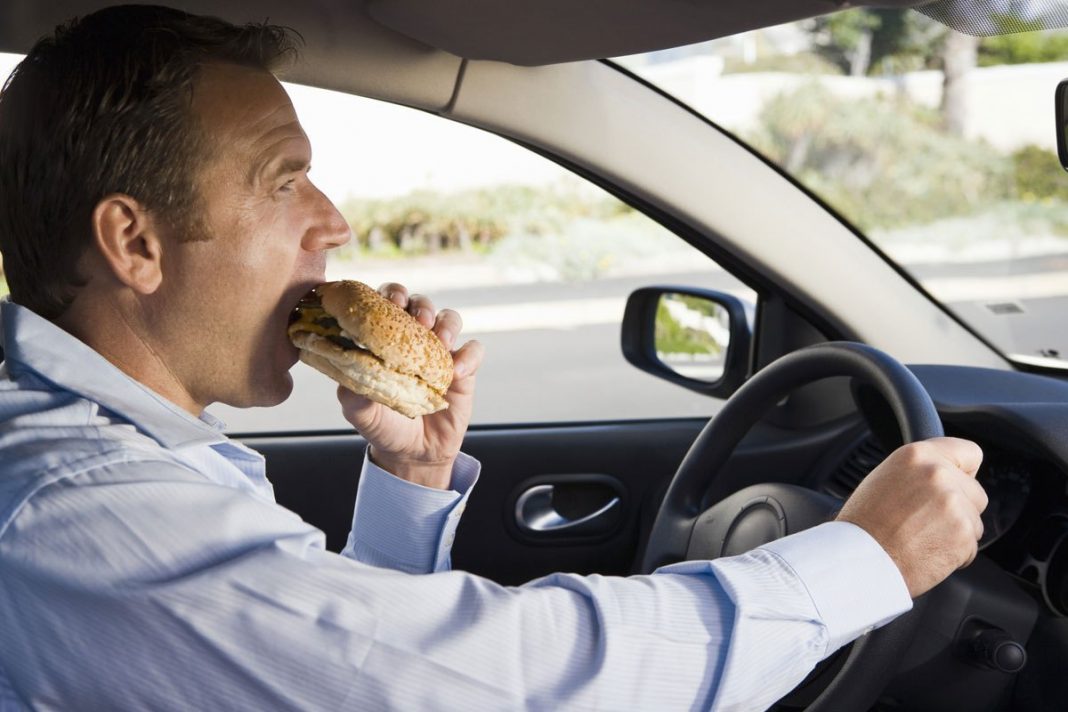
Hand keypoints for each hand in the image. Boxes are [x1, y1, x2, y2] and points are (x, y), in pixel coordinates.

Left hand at [337, 282, 483, 489]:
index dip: (390, 295)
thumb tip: (345, 378)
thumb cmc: (384, 425)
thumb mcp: (361, 414)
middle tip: (417, 319)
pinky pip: (474, 350)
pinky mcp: (465, 369)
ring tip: (440, 341)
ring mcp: (441, 352)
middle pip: (420, 303)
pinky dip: (468, 356)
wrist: (414, 453)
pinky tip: (456, 373)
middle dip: (419, 304)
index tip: (390, 302)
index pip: (387, 304)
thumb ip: (353, 395)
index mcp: (386, 339)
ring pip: (449, 319)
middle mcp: (414, 339)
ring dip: (446, 324)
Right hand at [836, 437, 987, 597]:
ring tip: (923, 537)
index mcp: (917, 455)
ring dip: (957, 532)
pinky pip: (971, 546)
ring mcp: (954, 504)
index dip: (964, 471)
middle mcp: (938, 474)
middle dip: (960, 507)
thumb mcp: (886, 478)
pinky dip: (955, 554)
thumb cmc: (865, 524)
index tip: (957, 483)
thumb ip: (920, 472)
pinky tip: (927, 552)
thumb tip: (947, 474)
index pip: (970, 452)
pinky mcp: (963, 534)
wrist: (860, 558)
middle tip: (928, 520)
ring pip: (975, 521)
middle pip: (975, 491)